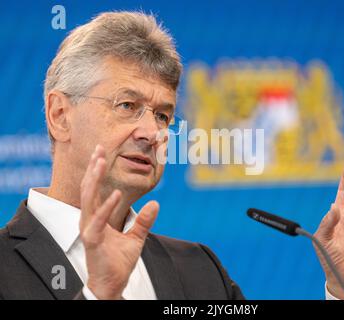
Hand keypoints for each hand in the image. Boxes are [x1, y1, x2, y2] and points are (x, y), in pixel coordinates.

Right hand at [79, 145, 158, 298]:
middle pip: (89, 188)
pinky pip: (99, 220)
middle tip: (99, 147)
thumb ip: (144, 221)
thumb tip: (156, 204)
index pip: (95, 188)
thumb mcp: (136, 237)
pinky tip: (115, 193)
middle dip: (94, 167)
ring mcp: (89, 228)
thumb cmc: (118, 262)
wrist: (112, 284)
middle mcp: (89, 219)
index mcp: (97, 216)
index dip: (97, 170)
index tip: (101, 152)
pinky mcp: (92, 240)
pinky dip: (107, 206)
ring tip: (100, 161)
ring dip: (95, 179)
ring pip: (89, 198)